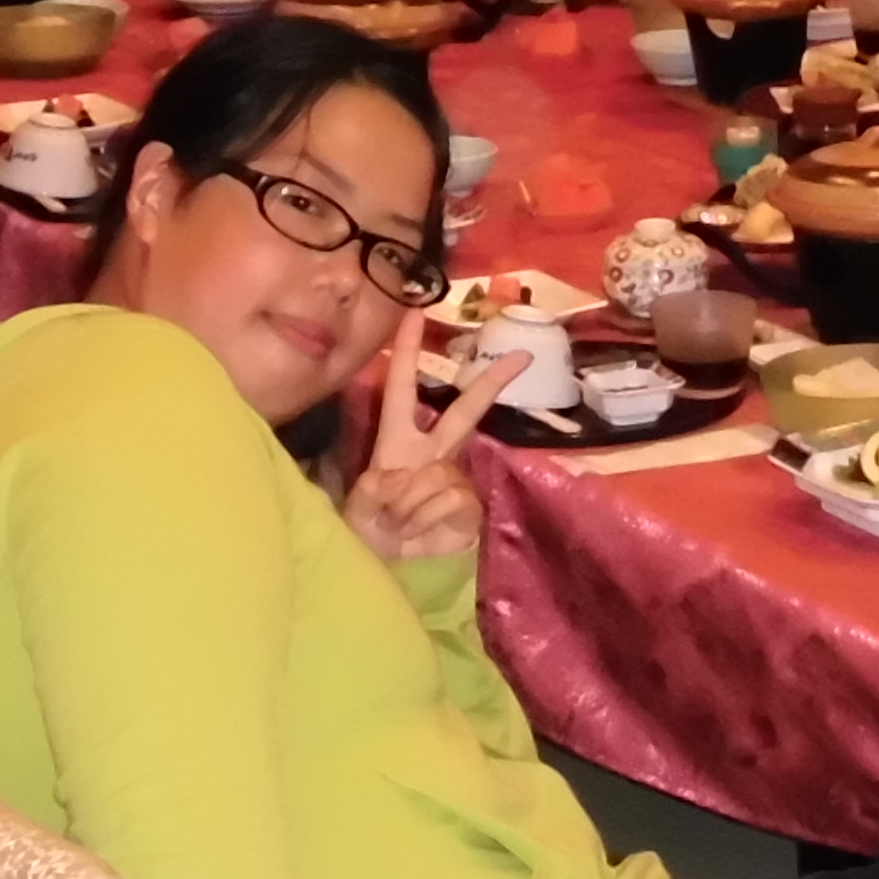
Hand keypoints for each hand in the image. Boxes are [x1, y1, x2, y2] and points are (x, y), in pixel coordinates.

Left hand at [346, 304, 514, 562]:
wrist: (384, 565)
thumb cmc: (365, 528)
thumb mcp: (358, 504)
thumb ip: (379, 486)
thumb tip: (409, 477)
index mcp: (397, 440)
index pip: (402, 388)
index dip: (406, 352)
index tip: (415, 313)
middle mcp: (430, 452)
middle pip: (463, 411)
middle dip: (490, 384)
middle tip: (521, 356)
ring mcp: (452, 478)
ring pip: (439, 475)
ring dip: (411, 506)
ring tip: (398, 524)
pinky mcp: (468, 506)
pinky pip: (452, 500)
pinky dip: (429, 520)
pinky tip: (420, 532)